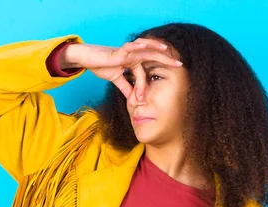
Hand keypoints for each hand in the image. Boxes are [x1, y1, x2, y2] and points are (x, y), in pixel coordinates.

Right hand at [67, 39, 182, 99]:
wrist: (88, 59)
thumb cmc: (101, 66)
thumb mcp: (116, 80)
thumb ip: (126, 88)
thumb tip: (133, 98)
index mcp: (134, 62)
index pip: (146, 71)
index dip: (150, 81)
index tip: (154, 90)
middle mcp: (133, 55)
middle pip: (153, 56)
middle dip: (166, 59)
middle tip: (180, 64)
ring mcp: (127, 52)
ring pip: (144, 49)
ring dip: (156, 48)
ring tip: (166, 50)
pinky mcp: (119, 51)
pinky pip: (130, 48)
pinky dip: (137, 47)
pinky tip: (144, 46)